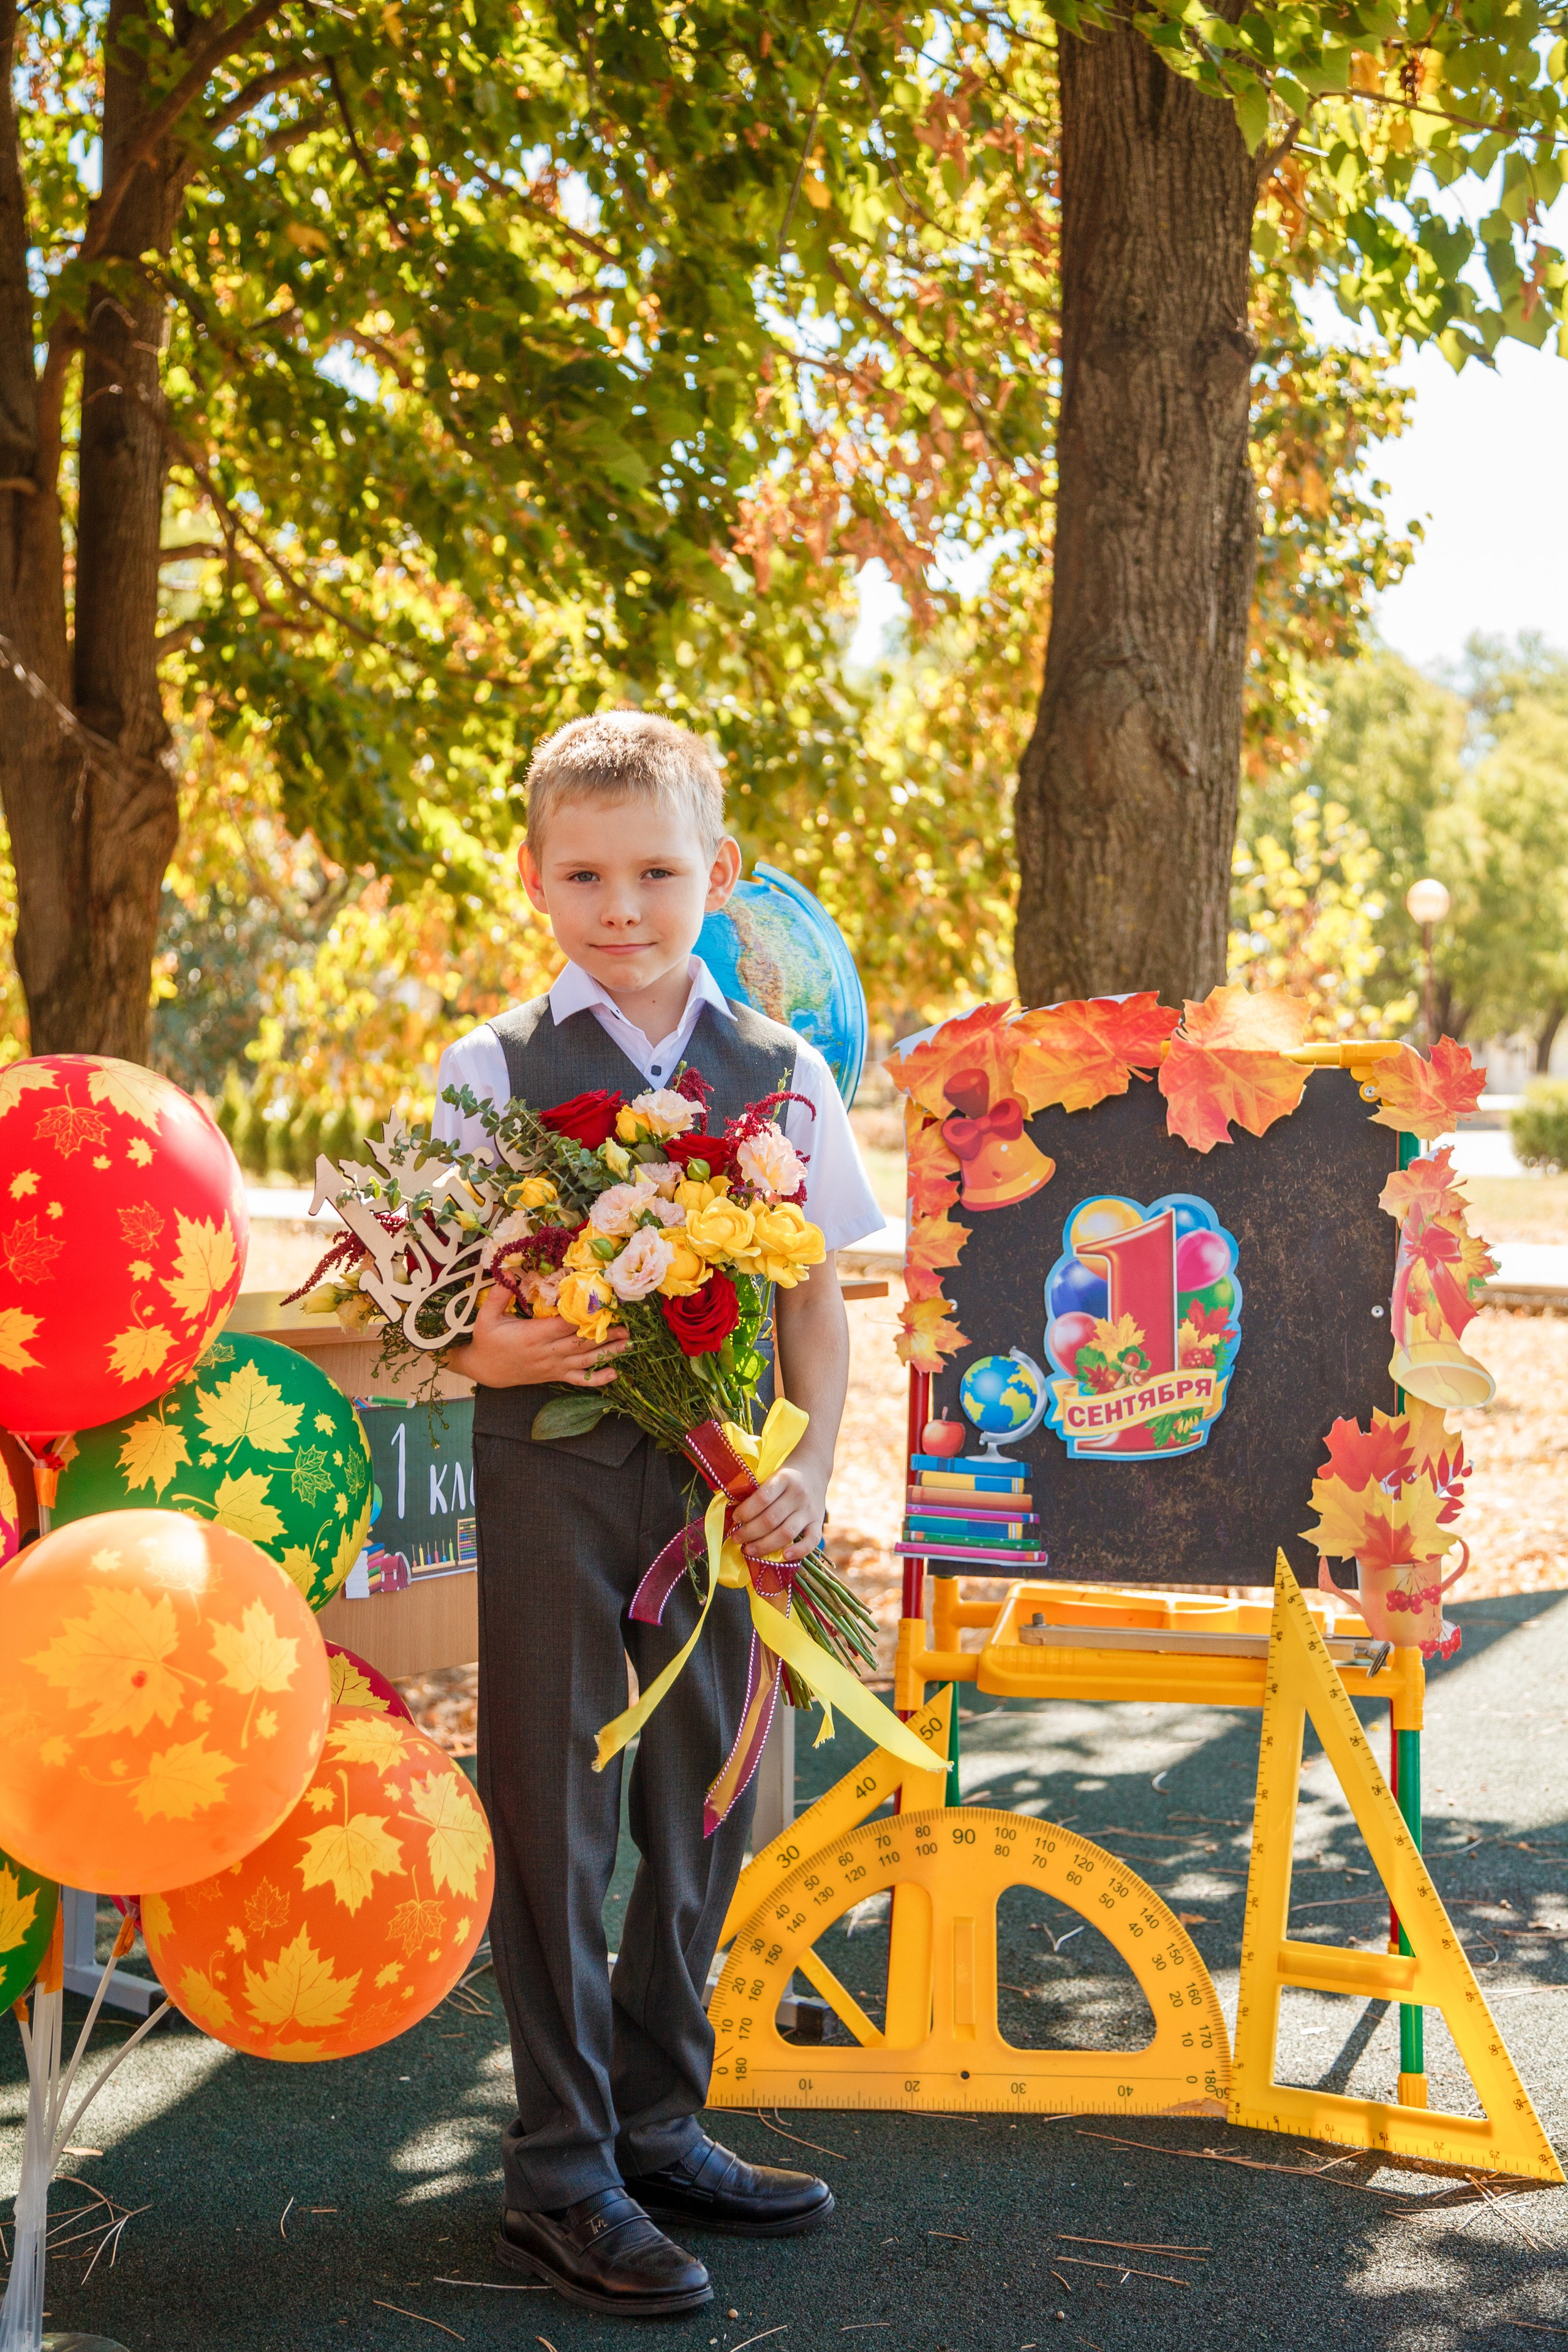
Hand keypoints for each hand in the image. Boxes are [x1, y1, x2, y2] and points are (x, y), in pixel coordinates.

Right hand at [457, 1282, 628, 1390]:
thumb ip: (499, 1295)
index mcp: (532, 1336)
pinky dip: (597, 1378)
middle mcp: (546, 1353)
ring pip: (585, 1360)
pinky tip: (614, 1374)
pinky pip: (579, 1379)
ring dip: (608, 1352)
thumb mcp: (486, 1316)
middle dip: (604, 1334)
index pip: (563, 1325)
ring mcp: (552, 1366)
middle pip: (580, 1343)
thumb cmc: (486, 1340)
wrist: (484, 1370)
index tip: (602, 1306)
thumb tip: (510, 1272)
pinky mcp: (554, 1375)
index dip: (583, 1317)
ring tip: (628, 1343)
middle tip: (626, 1325)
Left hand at [729, 1460, 828, 1562]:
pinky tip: (784, 1556)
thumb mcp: (772, 1475)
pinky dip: (799, 1551)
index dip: (746, 1512)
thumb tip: (736, 1518)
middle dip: (749, 1532)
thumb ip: (759, 1493)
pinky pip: (812, 1540)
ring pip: (786, 1533)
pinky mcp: (818, 1522)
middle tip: (736, 1538)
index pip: (762, 1498)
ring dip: (764, 1545)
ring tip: (748, 1550)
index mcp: (784, 1479)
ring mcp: (810, 1510)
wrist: (814, 1469)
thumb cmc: (786, 1476)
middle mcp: (799, 1495)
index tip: (734, 1519)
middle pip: (771, 1519)